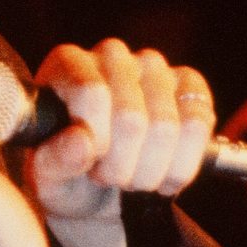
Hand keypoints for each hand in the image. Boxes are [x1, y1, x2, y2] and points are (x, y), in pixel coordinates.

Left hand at [29, 39, 216, 222]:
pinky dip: (182, 165)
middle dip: (122, 167)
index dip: (96, 142)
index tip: (88, 163)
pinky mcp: (189, 86)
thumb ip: (53, 161)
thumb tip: (82, 141)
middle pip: (131, 117)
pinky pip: (199, 123)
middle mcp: (112, 56)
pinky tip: (162, 174)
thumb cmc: (66, 175)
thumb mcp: (47, 178)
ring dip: (150, 171)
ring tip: (131, 177)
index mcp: (68, 64)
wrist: (99, 190)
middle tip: (108, 176)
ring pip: (167, 126)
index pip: (92, 93)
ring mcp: (154, 68)